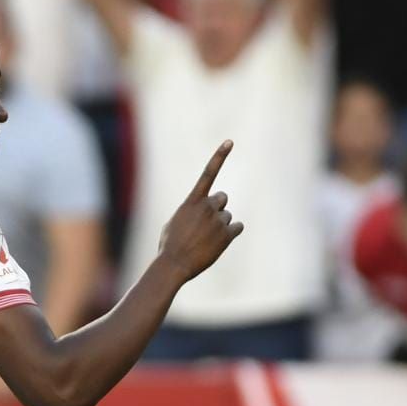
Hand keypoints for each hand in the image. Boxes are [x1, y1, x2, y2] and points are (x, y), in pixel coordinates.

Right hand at [157, 140, 244, 280]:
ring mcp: (217, 220)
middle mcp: (207, 207)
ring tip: (207, 240)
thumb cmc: (169, 246)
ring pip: (227, 217)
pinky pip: (237, 228)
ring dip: (220, 226)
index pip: (208, 173)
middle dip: (217, 209)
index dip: (220, 156)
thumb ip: (189, 212)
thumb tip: (197, 213)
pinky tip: (219, 242)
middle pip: (222, 199)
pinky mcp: (226, 234)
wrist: (174, 264)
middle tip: (207, 225)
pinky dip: (231, 234)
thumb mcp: (174, 223)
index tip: (230, 141)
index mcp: (192, 201)